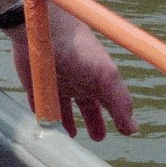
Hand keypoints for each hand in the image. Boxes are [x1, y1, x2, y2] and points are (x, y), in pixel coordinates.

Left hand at [11, 10, 136, 140]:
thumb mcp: (107, 76)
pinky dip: (43, 116)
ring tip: (71, 135)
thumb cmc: (79, 49)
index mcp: (95, 78)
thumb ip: (120, 102)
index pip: (107, 100)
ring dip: (66, 121)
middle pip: (86, 105)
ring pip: (62, 107)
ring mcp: (55, 83)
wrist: (45, 30)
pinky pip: (39, 104)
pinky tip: (46, 127)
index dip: (115, 114)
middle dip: (92, 121)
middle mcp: (77, 80)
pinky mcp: (34, 84)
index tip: (121, 130)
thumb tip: (132, 129)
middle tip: (97, 137)